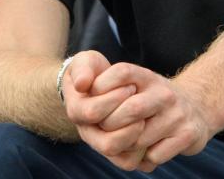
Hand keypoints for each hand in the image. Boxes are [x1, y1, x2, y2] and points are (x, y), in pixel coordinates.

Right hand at [60, 53, 145, 169]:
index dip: (114, 98)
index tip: (130, 85)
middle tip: (140, 99)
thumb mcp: (86, 62)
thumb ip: (83, 69)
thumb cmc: (93, 72)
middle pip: (108, 141)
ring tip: (145, 114)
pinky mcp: (117, 152)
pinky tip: (147, 126)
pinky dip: (141, 148)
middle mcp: (87, 132)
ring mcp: (101, 144)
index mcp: (76, 111)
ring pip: (118, 153)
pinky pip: (129, 161)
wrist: (101, 86)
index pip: (94, 112)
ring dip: (136, 133)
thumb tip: (82, 84)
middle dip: (129, 117)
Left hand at [89, 65, 215, 171]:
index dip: (102, 87)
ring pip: (141, 138)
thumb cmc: (152, 100)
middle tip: (107, 130)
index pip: (121, 72)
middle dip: (112, 125)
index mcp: (146, 76)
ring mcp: (177, 114)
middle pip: (131, 109)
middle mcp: (164, 92)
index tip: (94, 102)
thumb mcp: (134, 85)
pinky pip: (154, 155)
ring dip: (128, 146)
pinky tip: (147, 151)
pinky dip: (144, 159)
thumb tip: (80, 86)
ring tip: (127, 142)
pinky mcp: (188, 135)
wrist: (196, 109)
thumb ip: (106, 84)